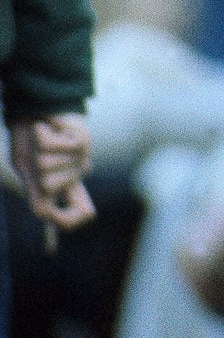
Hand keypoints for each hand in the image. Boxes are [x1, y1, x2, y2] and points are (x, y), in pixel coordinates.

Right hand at [9, 114, 95, 231]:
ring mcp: (81, 158)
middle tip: (41, 151)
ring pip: (48, 167)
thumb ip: (36, 192)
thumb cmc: (31, 137)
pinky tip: (52, 127)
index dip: (68, 221)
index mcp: (64, 183)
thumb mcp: (27, 166)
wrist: (40, 106)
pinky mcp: (83, 141)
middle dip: (37, 169)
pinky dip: (45, 135)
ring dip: (40, 150)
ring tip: (46, 137)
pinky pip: (53, 147)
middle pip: (48, 188)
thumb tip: (45, 213)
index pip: (77, 211)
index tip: (62, 231)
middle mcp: (77, 173)